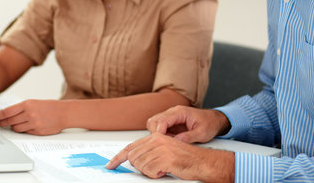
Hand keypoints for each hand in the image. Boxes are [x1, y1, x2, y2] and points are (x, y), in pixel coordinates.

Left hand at [0, 99, 66, 134]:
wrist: (63, 113)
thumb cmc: (49, 107)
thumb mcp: (34, 103)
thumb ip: (22, 108)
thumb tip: (8, 113)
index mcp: (27, 104)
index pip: (7, 111)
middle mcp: (29, 114)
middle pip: (10, 121)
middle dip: (3, 122)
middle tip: (0, 123)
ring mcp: (33, 123)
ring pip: (16, 128)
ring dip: (13, 127)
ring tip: (14, 124)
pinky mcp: (37, 131)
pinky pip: (25, 132)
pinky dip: (23, 130)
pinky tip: (25, 127)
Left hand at [106, 132, 234, 181]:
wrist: (202, 162)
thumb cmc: (185, 159)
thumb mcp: (165, 151)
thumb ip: (150, 152)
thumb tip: (134, 159)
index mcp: (155, 137)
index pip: (131, 147)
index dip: (118, 157)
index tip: (110, 164)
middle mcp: (157, 140)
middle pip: (133, 158)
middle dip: (140, 167)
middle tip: (153, 169)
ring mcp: (161, 148)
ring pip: (141, 165)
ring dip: (150, 172)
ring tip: (162, 169)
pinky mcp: (166, 158)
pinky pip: (150, 171)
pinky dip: (156, 175)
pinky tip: (165, 171)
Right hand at [146, 105, 229, 143]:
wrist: (214, 120)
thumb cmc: (209, 124)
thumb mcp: (202, 133)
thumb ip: (189, 137)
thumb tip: (176, 141)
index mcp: (180, 112)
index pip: (162, 120)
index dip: (159, 132)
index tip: (162, 143)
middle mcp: (173, 112)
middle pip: (154, 121)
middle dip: (155, 134)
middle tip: (164, 144)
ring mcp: (170, 116)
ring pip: (154, 123)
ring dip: (157, 134)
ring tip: (168, 143)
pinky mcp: (170, 122)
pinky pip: (159, 127)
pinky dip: (160, 135)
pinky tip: (169, 141)